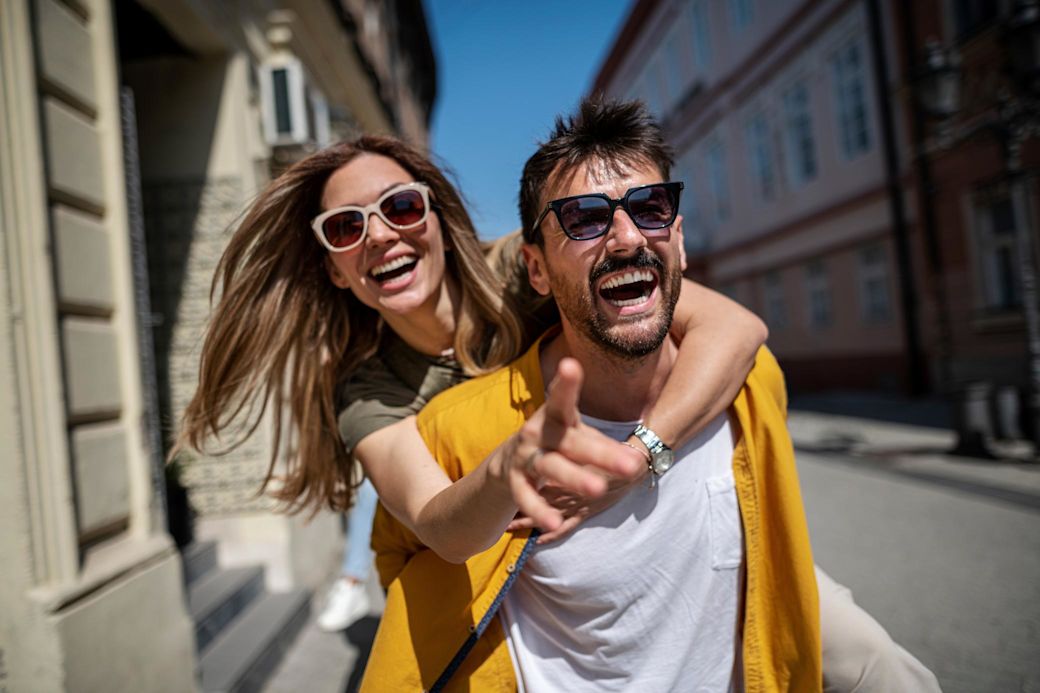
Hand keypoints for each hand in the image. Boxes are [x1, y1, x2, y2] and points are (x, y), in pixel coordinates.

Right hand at [496, 358, 643, 532]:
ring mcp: (525, 458)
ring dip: (575, 478)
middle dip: (601, 454)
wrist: (507, 464)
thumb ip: (606, 448)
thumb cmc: (557, 443)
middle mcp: (537, 433)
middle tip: (631, 465)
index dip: (566, 383)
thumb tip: (639, 461)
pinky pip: (528, 498)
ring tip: (598, 488)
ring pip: (551, 467)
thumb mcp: (578, 435)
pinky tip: (553, 524)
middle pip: (571, 442)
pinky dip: (541, 511)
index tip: (571, 365)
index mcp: (555, 416)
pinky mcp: (515, 483)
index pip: (561, 398)